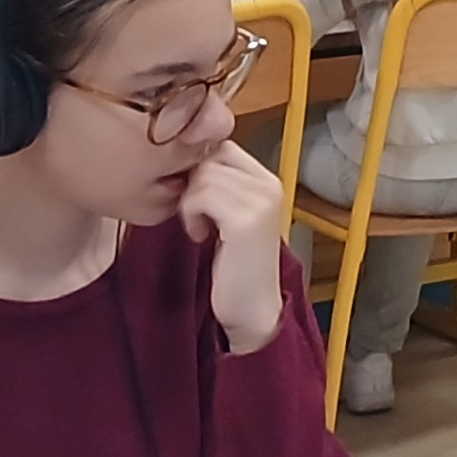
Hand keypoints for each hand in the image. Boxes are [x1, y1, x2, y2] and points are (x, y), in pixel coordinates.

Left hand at [179, 141, 285, 354]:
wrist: (253, 309)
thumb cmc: (236, 265)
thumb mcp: (233, 215)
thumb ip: (221, 186)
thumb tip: (186, 159)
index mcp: (269, 181)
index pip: (223, 147)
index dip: (200, 169)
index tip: (198, 201)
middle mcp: (270, 185)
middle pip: (211, 157)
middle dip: (193, 185)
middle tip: (196, 216)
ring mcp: (260, 201)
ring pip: (203, 175)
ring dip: (189, 202)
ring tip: (199, 227)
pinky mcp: (245, 220)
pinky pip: (201, 196)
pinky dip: (190, 214)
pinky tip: (199, 235)